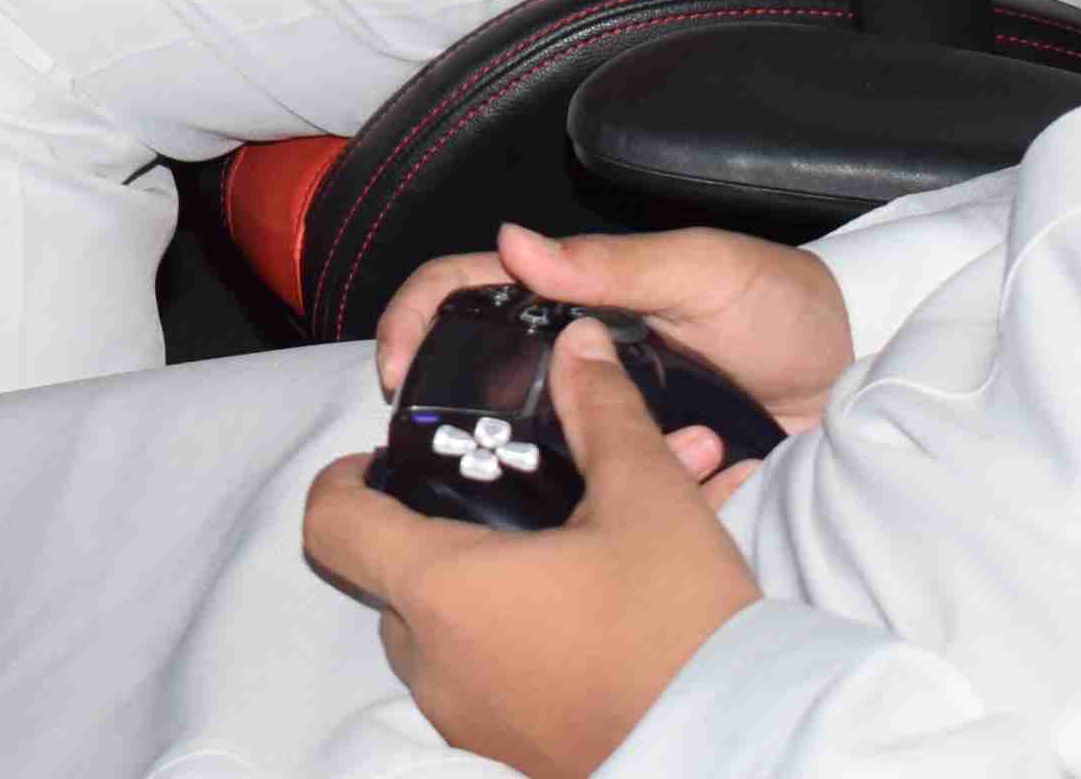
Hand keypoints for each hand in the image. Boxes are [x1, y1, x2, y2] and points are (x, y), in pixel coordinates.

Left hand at [304, 318, 766, 778]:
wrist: (746, 747)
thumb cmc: (680, 622)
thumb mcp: (647, 495)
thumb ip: (600, 408)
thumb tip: (578, 343)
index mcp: (444, 591)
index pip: (334, 526)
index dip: (344, 479)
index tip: (381, 455)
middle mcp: (437, 666)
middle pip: (396, 578)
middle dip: (445, 529)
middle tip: (512, 492)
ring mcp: (471, 720)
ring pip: (448, 631)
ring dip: (492, 582)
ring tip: (580, 544)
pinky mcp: (513, 752)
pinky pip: (490, 678)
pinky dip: (520, 637)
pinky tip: (595, 605)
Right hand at [380, 223, 853, 487]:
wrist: (853, 371)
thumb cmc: (779, 302)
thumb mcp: (703, 271)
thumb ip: (613, 266)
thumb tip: (512, 242)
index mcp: (573, 300)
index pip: (466, 294)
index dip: (414, 322)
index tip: (397, 373)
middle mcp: (575, 363)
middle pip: (484, 391)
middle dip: (475, 428)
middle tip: (489, 463)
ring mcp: (606, 422)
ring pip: (546, 457)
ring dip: (584, 467)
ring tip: (673, 450)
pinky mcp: (642, 474)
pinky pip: (616, 499)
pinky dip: (649, 498)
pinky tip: (707, 474)